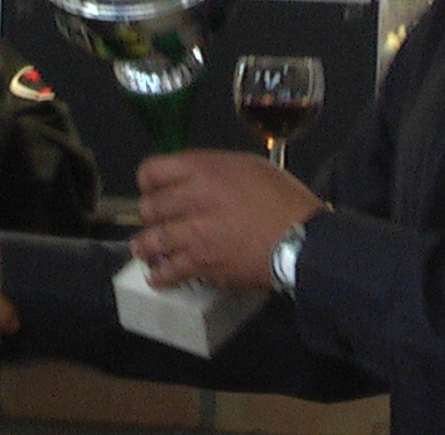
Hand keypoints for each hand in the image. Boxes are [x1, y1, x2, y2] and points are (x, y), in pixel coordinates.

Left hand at [131, 149, 326, 291]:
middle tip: (154, 222)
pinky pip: (169, 270)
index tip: (152, 190)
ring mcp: (194, 233)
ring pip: (152, 240)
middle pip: (148, 207)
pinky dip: (160, 276)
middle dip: (150, 216)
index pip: (152, 171)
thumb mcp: (250, 167)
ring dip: (146, 246)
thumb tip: (197, 180)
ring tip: (143, 250)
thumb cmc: (283, 199)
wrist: (300, 240)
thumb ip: (216, 170)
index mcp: (203, 169)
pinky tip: (157, 277)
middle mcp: (192, 198)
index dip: (147, 182)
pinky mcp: (201, 263)